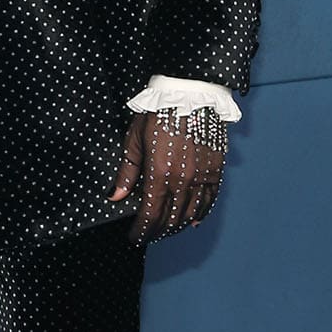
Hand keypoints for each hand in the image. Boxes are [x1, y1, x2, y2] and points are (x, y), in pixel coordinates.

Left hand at [111, 109, 226, 246]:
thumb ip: (127, 173)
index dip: (141, 231)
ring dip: (176, 226)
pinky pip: (209, 200)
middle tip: (148, 234)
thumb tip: (115, 196)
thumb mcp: (134, 141)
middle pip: (170, 219)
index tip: (134, 238)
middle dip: (157, 232)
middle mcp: (183, 180)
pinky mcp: (216, 170)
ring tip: (166, 229)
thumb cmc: (158, 113)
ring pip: (190, 214)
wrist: (190, 93)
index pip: (150, 215)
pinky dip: (200, 214)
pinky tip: (192, 221)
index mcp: (159, 173)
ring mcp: (202, 176)